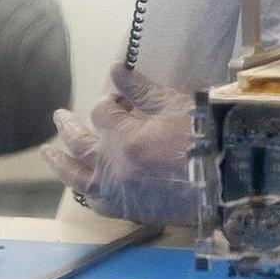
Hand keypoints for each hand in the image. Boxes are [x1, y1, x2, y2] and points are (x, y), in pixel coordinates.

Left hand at [42, 62, 196, 225]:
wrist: (229, 182)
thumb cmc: (208, 138)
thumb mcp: (177, 106)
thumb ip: (143, 90)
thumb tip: (116, 68)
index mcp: (125, 138)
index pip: (102, 112)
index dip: (110, 100)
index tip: (120, 97)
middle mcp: (113, 168)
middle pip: (80, 144)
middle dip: (70, 128)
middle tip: (60, 116)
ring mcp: (118, 193)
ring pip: (78, 178)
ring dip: (61, 163)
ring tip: (50, 153)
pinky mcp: (129, 210)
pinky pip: (96, 202)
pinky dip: (85, 191)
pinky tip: (81, 186)